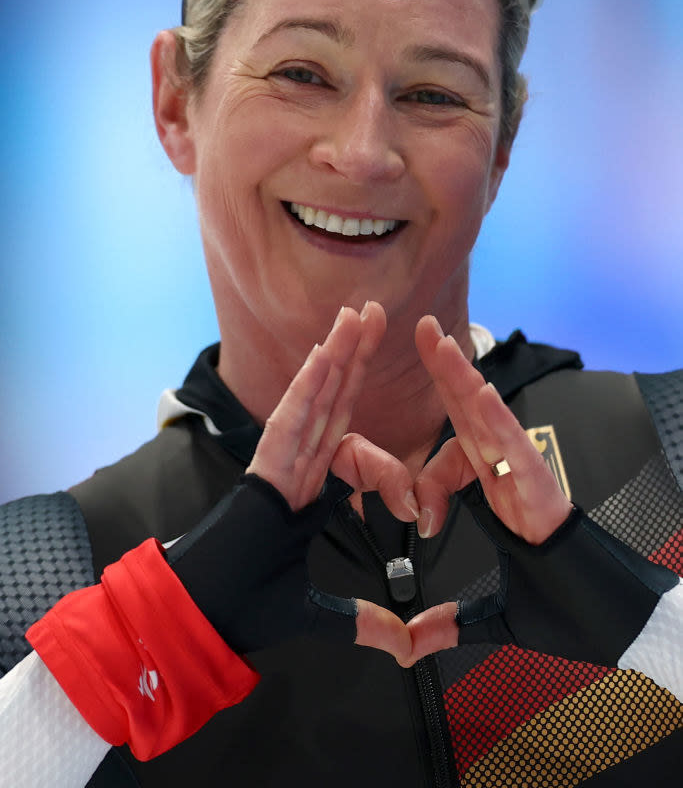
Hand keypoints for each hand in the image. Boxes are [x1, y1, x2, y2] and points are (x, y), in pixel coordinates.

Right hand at [170, 302, 414, 663]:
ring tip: (356, 315)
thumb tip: (407, 647)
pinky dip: (306, 386)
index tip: (410, 486)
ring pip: (312, 400)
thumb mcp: (322, 613)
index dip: (377, 441)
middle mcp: (294, 467)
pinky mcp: (264, 470)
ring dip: (335, 356)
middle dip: (354, 358)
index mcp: (307, 490)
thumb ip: (366, 622)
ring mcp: (277, 465)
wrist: (207, 618)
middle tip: (373, 313)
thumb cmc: (248, 605)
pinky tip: (324, 354)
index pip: (346, 443)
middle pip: (332, 402)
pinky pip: (289, 420)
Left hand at [403, 315, 573, 660]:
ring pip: (489, 419)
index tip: (414, 424)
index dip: (434, 423)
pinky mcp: (542, 488)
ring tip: (437, 341)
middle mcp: (507, 475)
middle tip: (421, 328)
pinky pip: (515, 447)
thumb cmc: (558, 602)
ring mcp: (525, 477)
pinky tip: (477, 390)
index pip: (457, 442)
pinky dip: (496, 417)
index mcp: (493, 491)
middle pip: (469, 413)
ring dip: (462, 378)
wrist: (603, 621)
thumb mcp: (489, 612)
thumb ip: (448, 623)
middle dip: (445, 370)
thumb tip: (412, 646)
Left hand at [413, 315, 570, 542]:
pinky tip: (485, 394)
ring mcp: (512, 448)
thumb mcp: (460, 491)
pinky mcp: (531, 470)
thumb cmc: (512, 502)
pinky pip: (512, 441)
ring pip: (484, 407)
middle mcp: (492, 433)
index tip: (422, 328)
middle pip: (465, 390)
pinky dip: (497, 417)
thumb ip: (432, 485)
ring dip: (464, 376)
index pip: (453, 392)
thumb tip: (412, 500)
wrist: (547, 536)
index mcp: (475, 434)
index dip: (438, 361)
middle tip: (426, 323)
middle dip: (446, 356)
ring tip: (447, 348)